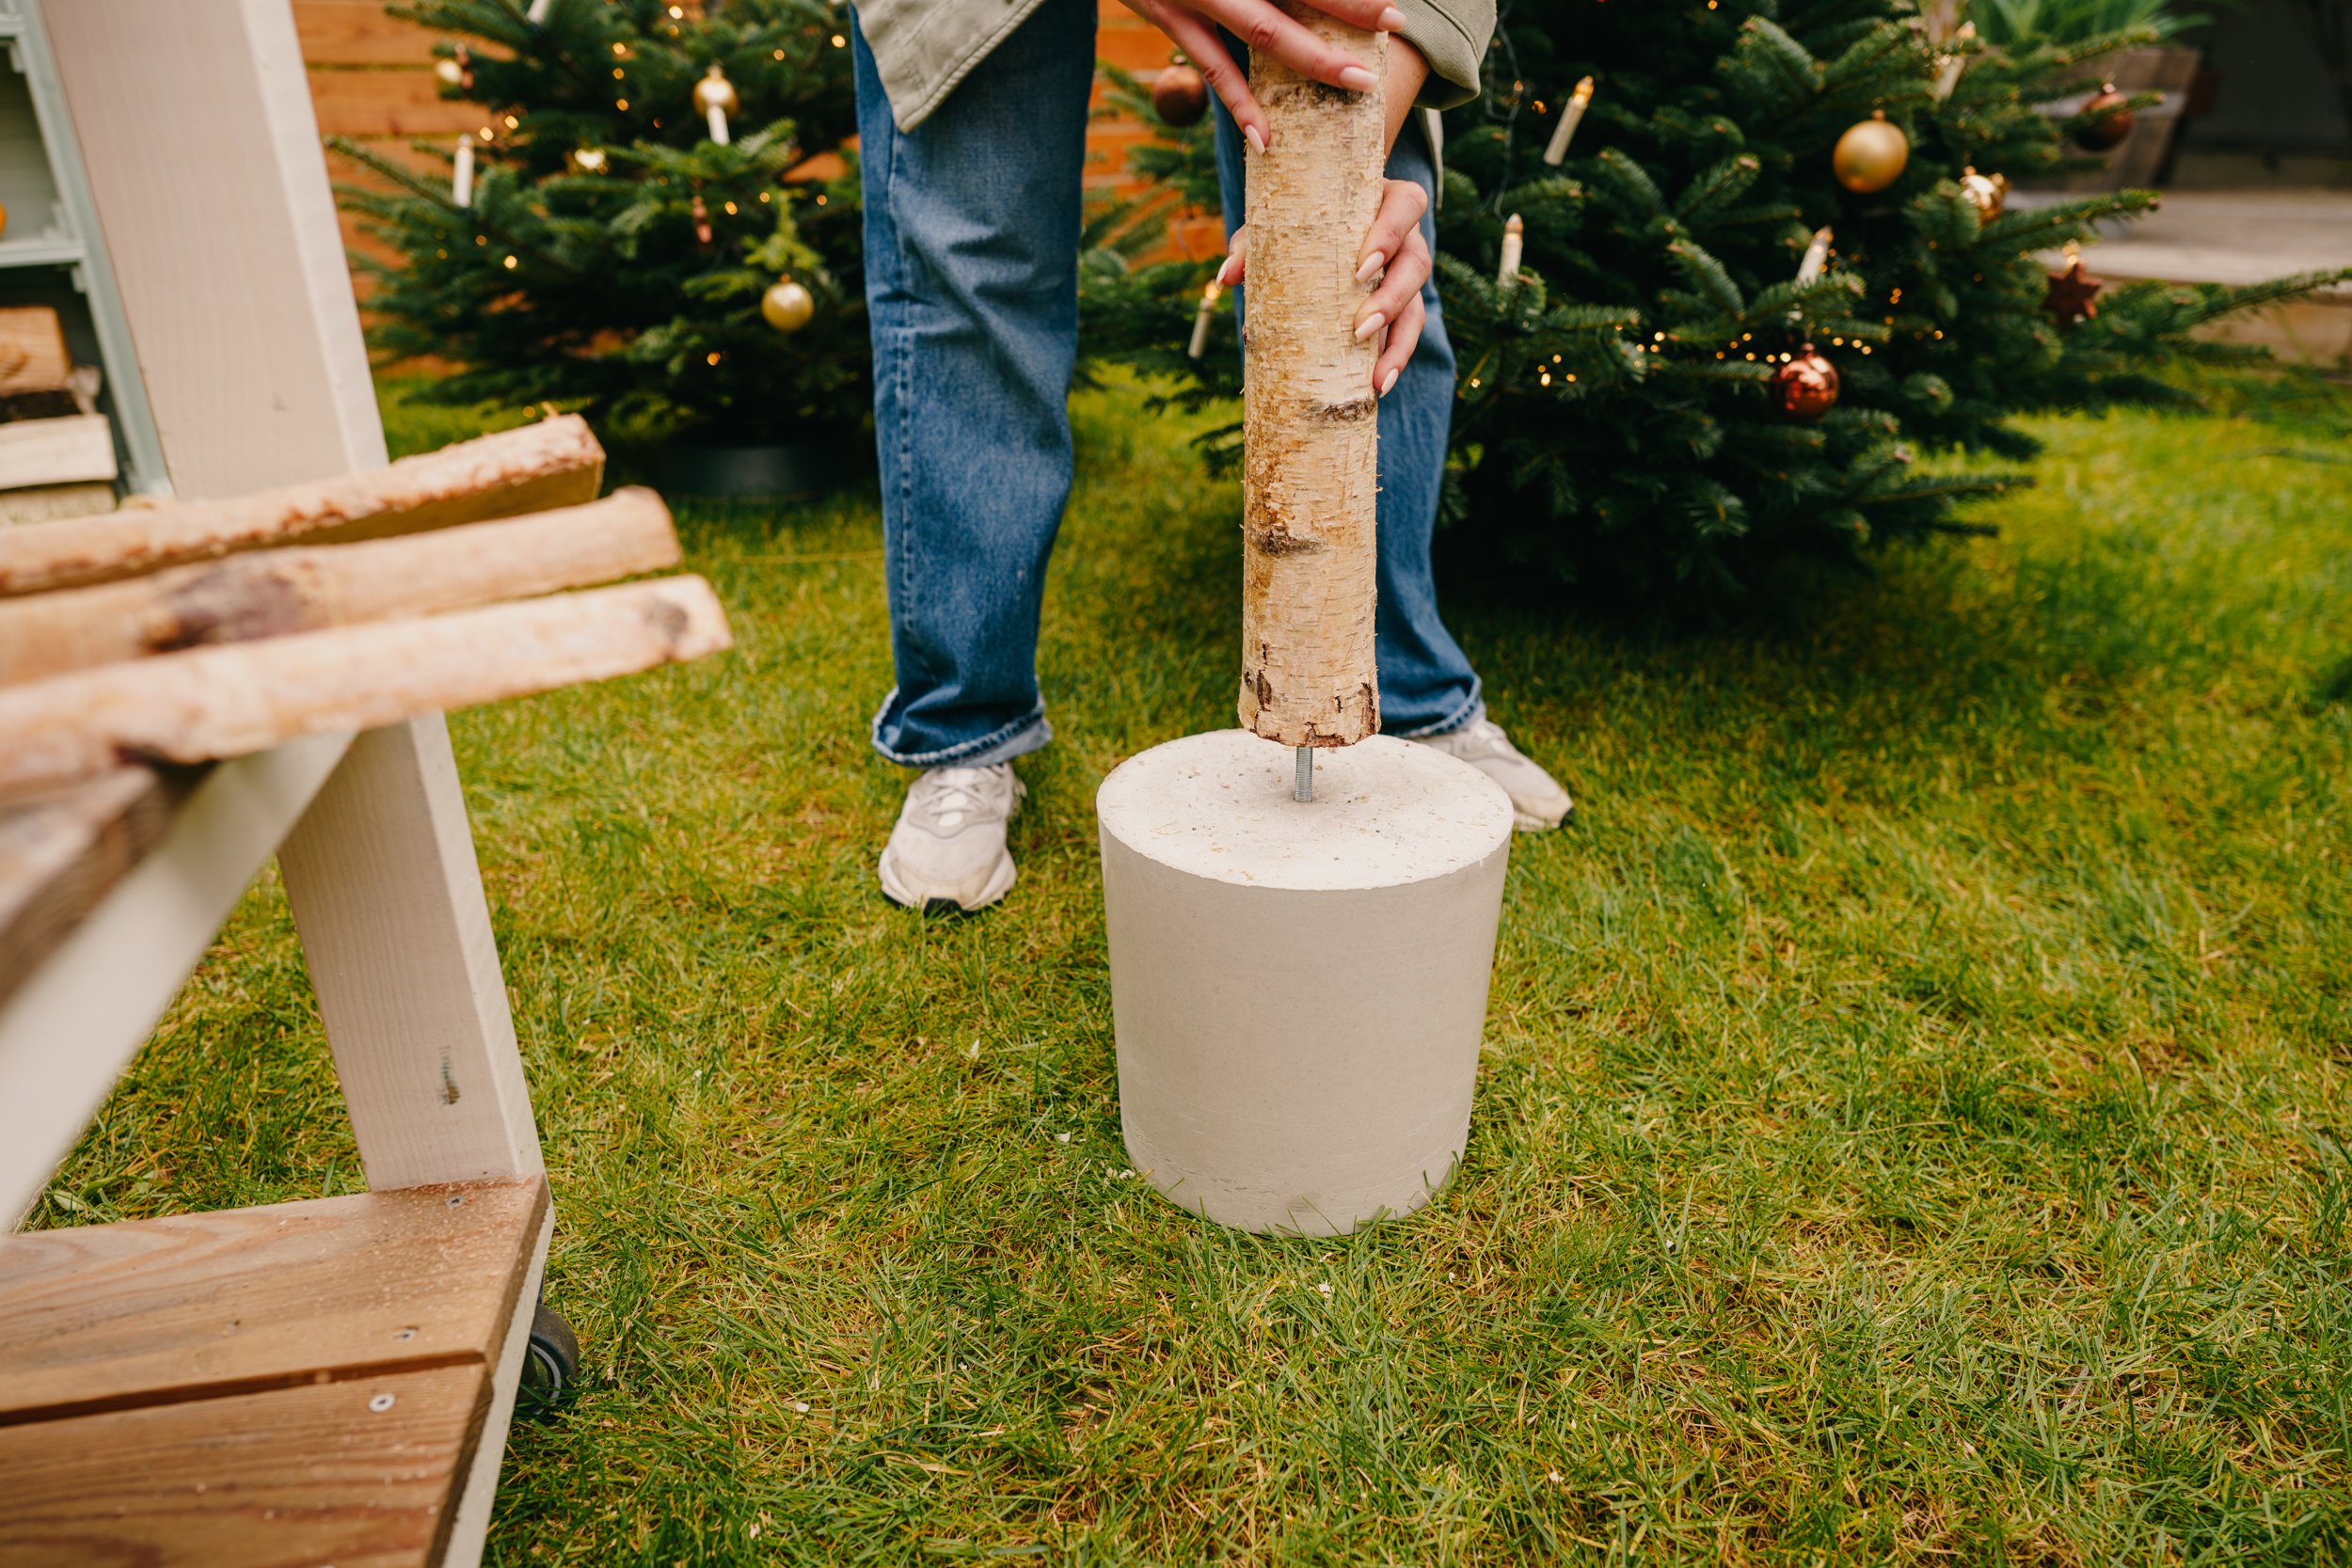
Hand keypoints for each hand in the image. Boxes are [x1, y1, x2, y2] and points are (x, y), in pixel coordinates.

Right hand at [1117, 0, 1406, 152]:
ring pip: (1262, 31)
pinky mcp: (1167, 18)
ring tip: (1357, 83)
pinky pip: (1212, 67)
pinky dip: (1240, 105)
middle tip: (1394, 23)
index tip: (1390, 2)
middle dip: (1347, 9)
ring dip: (1311, 59)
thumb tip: (1308, 1)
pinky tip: (1266, 141)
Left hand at [1215, 176, 1430, 396]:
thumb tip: (1227, 277)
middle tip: (1360, 329)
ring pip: (1417, 305)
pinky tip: (1378, 385)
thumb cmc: (1297, 219)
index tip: (1360, 268)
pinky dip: (1395, 359)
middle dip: (1393, 298)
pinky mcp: (1402, 306)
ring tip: (1377, 378)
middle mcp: (1405, 236)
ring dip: (1399, 343)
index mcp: (1382, 200)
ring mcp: (1404, 274)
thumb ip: (1252, 243)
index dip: (1390, 235)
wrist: (1314, 225)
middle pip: (1418, 262)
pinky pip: (1407, 333)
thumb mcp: (1274, 223)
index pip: (1405, 206)